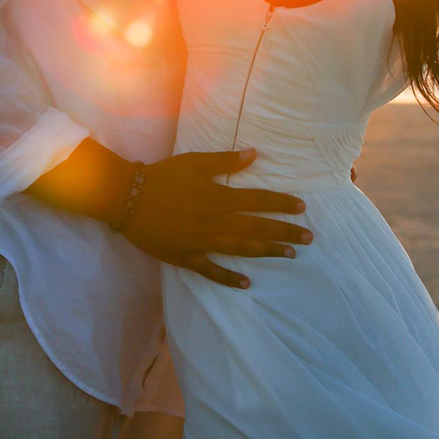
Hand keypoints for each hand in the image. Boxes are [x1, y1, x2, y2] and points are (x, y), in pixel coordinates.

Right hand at [123, 148, 312, 288]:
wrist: (129, 199)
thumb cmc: (163, 176)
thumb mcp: (195, 162)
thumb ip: (225, 161)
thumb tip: (255, 154)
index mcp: (220, 197)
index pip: (259, 200)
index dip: (281, 203)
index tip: (301, 208)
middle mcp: (216, 222)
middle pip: (257, 228)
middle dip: (285, 232)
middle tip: (309, 238)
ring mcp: (203, 243)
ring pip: (242, 250)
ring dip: (268, 252)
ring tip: (290, 255)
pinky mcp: (188, 258)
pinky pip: (213, 271)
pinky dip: (230, 278)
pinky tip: (248, 283)